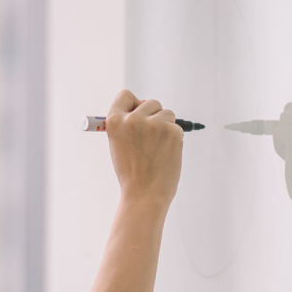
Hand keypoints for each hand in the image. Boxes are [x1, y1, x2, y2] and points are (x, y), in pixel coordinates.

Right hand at [106, 89, 183, 206]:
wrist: (144, 195)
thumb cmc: (131, 173)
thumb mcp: (118, 145)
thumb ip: (126, 125)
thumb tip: (143, 106)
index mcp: (114, 121)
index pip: (125, 95)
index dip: (134, 103)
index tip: (138, 112)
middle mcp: (133, 119)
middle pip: (150, 102)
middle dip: (154, 116)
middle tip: (151, 139)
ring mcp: (154, 124)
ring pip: (166, 114)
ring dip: (166, 127)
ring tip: (157, 150)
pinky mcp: (172, 131)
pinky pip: (177, 127)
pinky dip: (174, 138)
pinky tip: (166, 154)